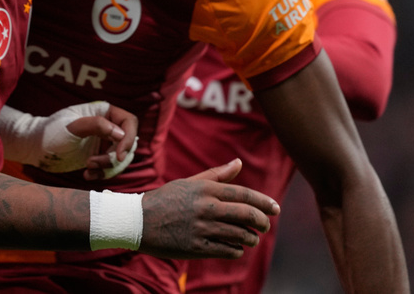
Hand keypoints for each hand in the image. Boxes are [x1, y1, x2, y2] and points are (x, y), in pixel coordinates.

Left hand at [0, 102, 137, 176]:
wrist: (36, 147)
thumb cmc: (51, 132)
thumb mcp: (72, 127)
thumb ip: (96, 125)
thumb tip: (120, 133)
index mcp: (103, 112)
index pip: (129, 122)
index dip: (129, 138)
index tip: (119, 155)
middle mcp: (107, 126)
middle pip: (128, 142)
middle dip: (114, 156)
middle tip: (94, 162)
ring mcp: (103, 142)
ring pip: (120, 158)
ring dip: (107, 166)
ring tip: (88, 167)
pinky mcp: (98, 156)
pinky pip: (110, 168)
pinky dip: (101, 174)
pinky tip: (87, 175)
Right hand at [139, 159, 280, 259]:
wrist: (138, 221)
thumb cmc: (165, 199)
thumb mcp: (189, 182)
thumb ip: (216, 175)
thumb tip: (238, 163)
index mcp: (205, 189)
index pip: (243, 194)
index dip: (263, 202)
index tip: (276, 208)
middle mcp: (206, 207)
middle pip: (246, 215)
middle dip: (262, 221)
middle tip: (266, 225)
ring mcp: (202, 228)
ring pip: (239, 234)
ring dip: (251, 237)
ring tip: (252, 238)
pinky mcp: (197, 247)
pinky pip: (227, 250)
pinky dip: (236, 250)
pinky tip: (236, 248)